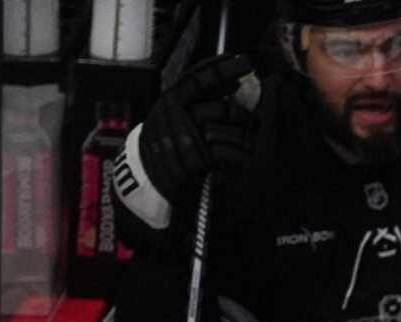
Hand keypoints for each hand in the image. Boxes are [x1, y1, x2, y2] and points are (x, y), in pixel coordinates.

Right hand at [123, 54, 259, 221]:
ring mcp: (189, 137)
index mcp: (172, 100)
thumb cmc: (165, 146)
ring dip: (246, 141)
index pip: (201, 77)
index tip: (245, 64)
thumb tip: (233, 88)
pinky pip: (230, 156)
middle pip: (225, 108)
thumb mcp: (172, 117)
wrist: (146, 179)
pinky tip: (241, 165)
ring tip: (247, 146)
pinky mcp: (197, 161)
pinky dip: (240, 162)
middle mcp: (180, 114)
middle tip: (254, 124)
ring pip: (232, 132)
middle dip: (246, 117)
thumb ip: (196, 103)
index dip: (225, 69)